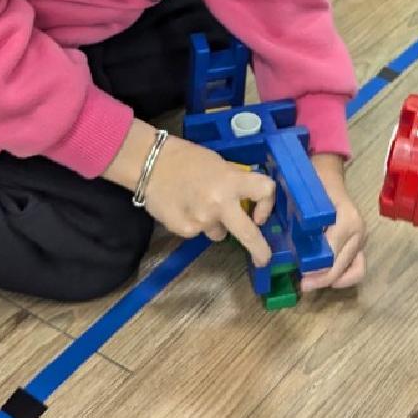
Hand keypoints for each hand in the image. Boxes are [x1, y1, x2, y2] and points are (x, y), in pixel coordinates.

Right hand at [104, 124, 274, 265]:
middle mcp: (219, 204)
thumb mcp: (219, 164)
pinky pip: (199, 232)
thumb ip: (235, 181)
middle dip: (259, 250)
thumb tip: (249, 199)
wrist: (150, 163)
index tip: (261, 214)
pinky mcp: (185, 230)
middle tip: (263, 259)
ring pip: (219, 233)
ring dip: (215, 224)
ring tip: (199, 205)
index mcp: (231, 181)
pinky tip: (184, 208)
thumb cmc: (187, 158)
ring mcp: (202, 220)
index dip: (267, 203)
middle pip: (249, 234)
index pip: (264, 191)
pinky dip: (195, 224)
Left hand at [301, 154, 365, 291]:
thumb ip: (299, 226)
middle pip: (342, 267)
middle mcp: (358, 231)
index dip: (315, 270)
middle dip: (321, 279)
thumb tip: (292, 254)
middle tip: (303, 285)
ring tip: (313, 282)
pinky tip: (327, 278)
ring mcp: (362, 237)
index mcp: (346, 221)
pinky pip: (357, 266)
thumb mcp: (303, 202)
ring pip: (355, 271)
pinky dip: (344, 276)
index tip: (300, 277)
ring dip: (334, 280)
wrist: (327, 173)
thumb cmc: (313, 185)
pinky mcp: (360, 242)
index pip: (332, 255)